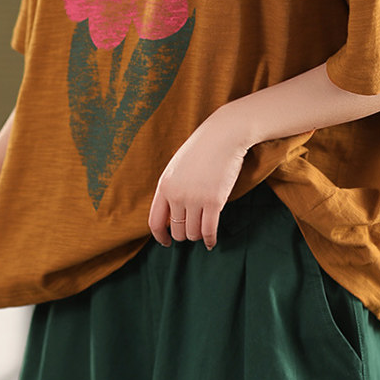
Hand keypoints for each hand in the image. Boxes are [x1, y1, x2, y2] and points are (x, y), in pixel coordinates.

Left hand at [148, 107, 248, 249]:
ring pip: (193, 233)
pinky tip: (211, 243)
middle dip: (184, 235)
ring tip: (203, 232)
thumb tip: (172, 216)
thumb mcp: (177, 168)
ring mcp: (195, 198)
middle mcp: (177, 195)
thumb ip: (172, 189)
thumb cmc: (202, 150)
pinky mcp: (214, 201)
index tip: (166, 242)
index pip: (155, 222)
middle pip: (177, 231)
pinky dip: (210, 240)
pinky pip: (208, 231)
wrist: (224, 136)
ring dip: (198, 236)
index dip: (160, 236)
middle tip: (192, 232)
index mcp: (164, 186)